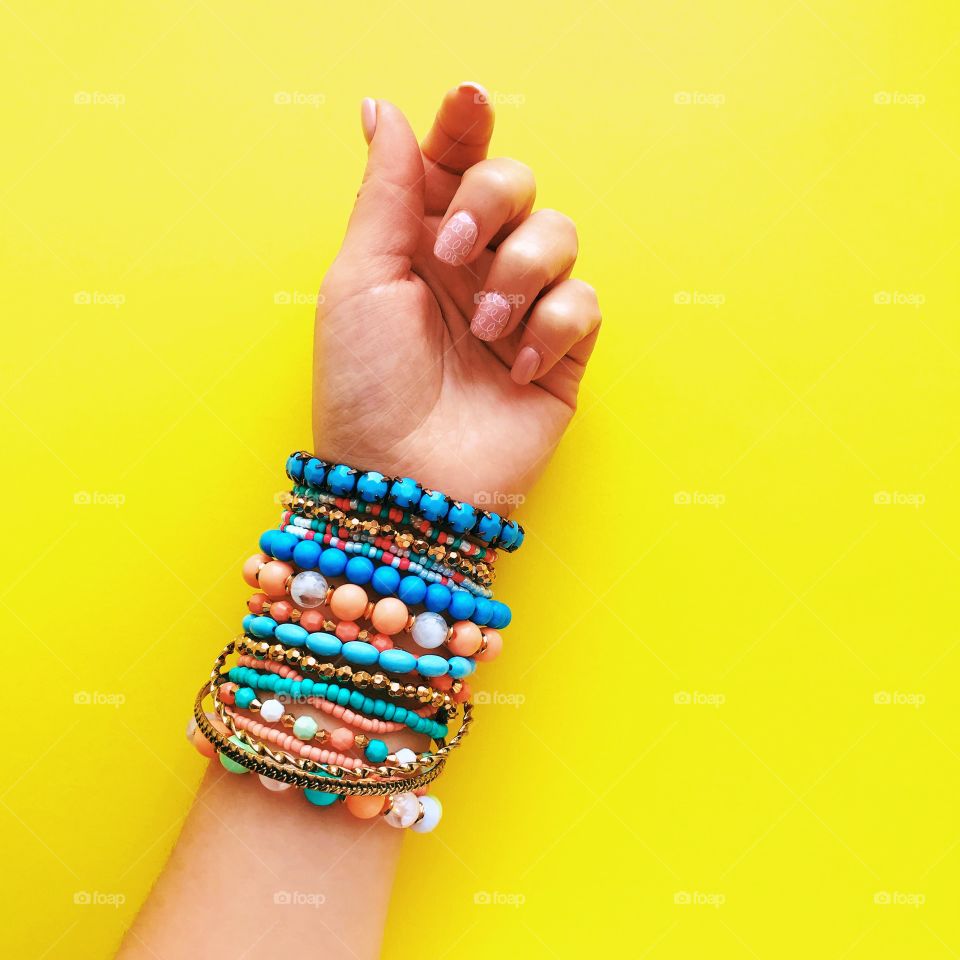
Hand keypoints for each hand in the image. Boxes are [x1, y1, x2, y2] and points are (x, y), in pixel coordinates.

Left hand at [313, 83, 600, 504]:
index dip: (466, 126)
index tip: (467, 102)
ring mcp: (520, 310)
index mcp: (420, 244)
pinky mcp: (560, 355)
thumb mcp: (359, 280)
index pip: (454, 162)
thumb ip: (384, 192)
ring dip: (522, 271)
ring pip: (561, 235)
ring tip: (483, 327)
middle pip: (517, 184)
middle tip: (451, 250)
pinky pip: (586, 303)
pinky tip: (515, 367)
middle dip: (491, 202)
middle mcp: (475, 268)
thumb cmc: (366, 387)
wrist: (403, 482)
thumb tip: (382, 108)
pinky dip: (553, 328)